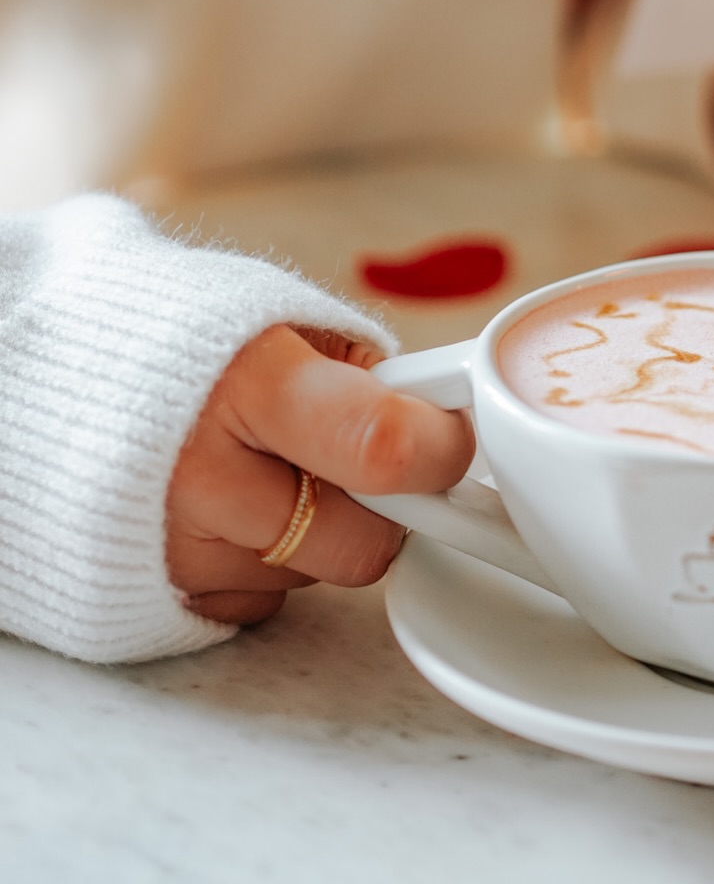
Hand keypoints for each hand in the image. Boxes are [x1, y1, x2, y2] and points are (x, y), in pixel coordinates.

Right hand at [167, 325, 473, 627]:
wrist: (53, 374)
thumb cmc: (182, 339)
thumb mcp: (279, 319)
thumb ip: (360, 372)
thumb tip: (441, 421)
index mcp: (249, 384)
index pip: (384, 448)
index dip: (440, 450)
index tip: (451, 439)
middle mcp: (206, 480)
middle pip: (365, 542)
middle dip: (385, 507)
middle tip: (362, 462)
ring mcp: (178, 551)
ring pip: (318, 578)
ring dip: (319, 534)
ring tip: (269, 469)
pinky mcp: (159, 600)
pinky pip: (265, 603)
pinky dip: (268, 562)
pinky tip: (235, 507)